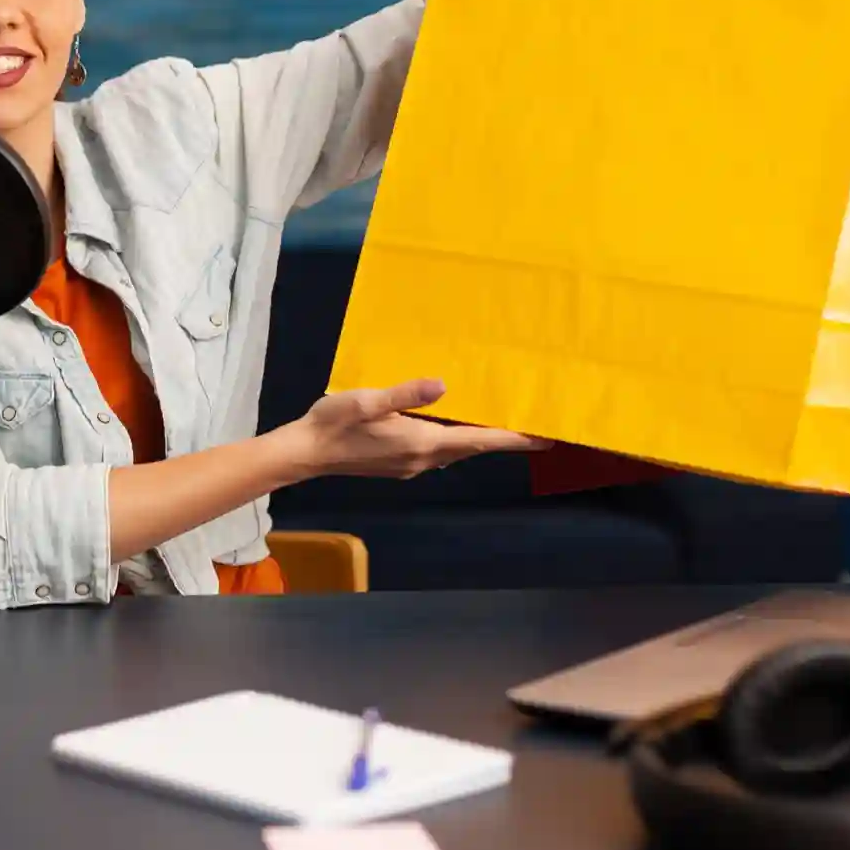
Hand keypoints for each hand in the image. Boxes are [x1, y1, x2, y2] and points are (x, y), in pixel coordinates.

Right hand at [290, 379, 546, 479]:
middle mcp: (423, 459)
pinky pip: (439, 451)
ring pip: (456, 451)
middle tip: (535, 429)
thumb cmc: (334, 423)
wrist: (306, 453)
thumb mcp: (368, 401)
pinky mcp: (400, 463)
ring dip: (480, 439)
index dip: (512, 438)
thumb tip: (442, 385)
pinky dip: (458, 440)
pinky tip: (456, 426)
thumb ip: (406, 394)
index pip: (478, 441)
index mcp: (421, 443)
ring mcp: (411, 464)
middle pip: (473, 448)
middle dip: (504, 438)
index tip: (544, 437)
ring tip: (502, 423)